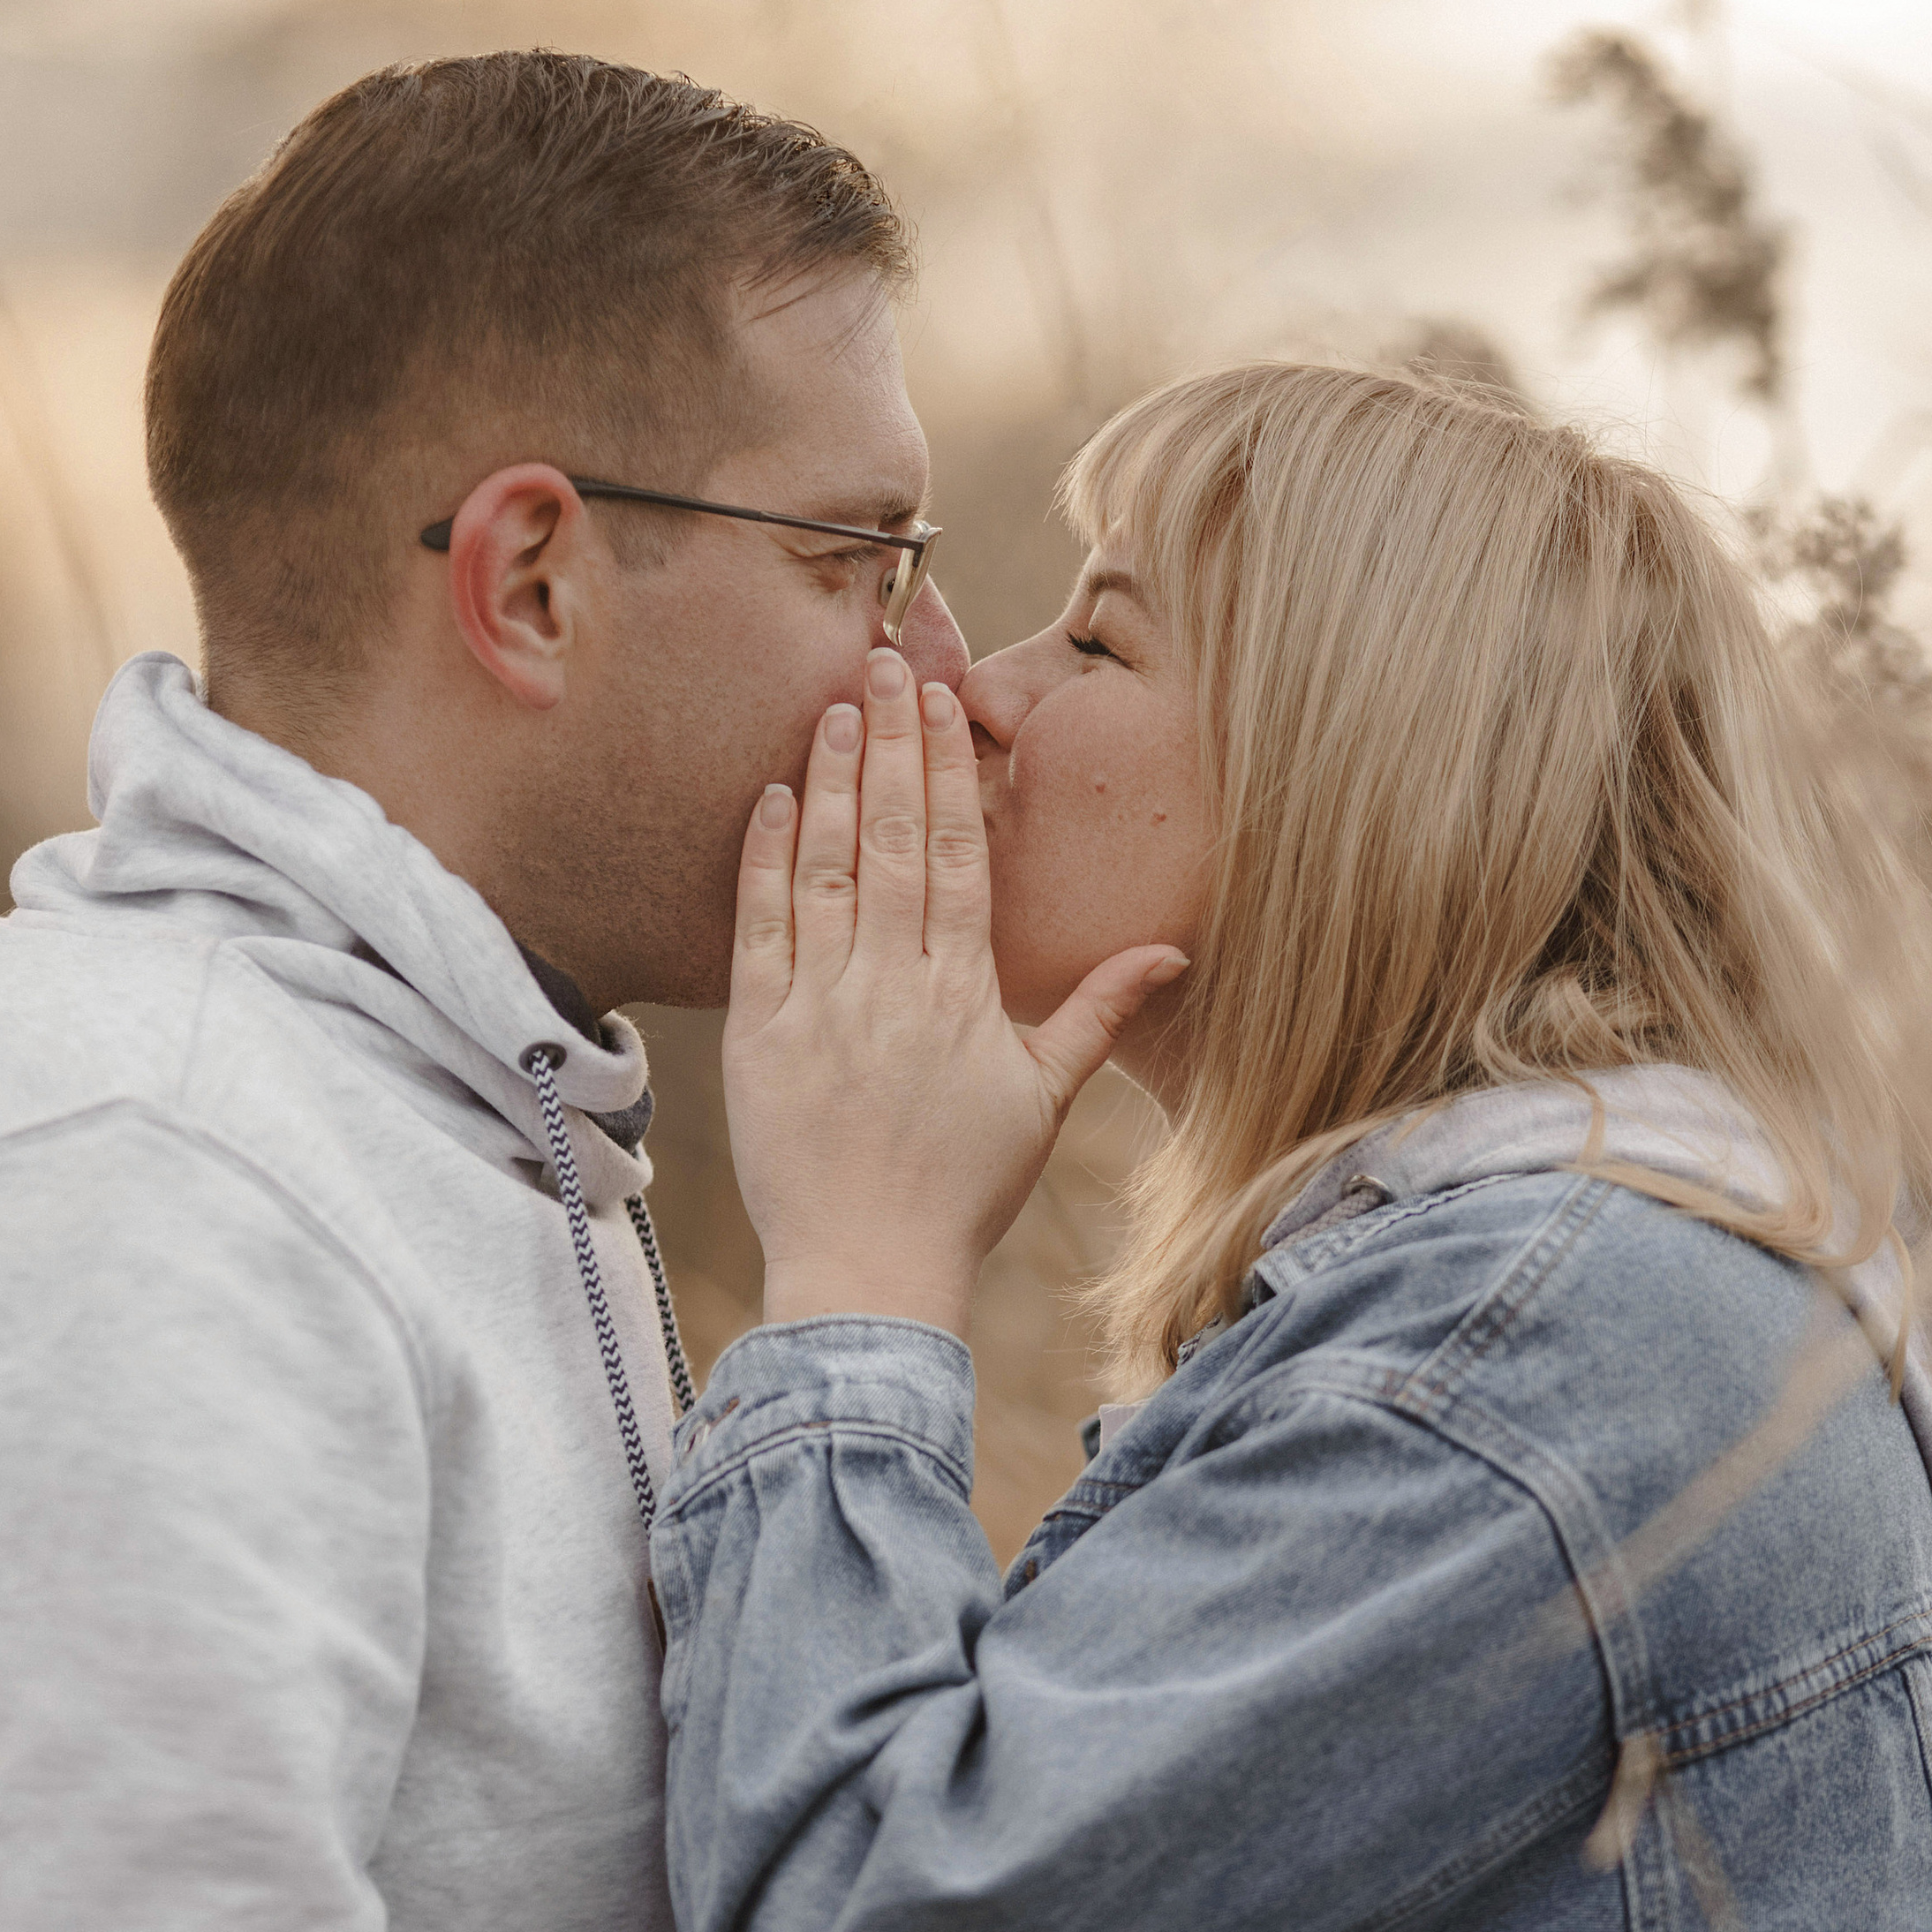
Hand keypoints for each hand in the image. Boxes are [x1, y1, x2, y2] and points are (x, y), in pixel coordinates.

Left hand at [724, 649, 1187, 1335]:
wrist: (868, 1269)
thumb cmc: (962, 1190)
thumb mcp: (1045, 1101)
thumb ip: (1097, 1013)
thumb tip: (1170, 952)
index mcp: (965, 993)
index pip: (957, 855)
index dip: (948, 771)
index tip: (943, 703)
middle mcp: (894, 984)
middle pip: (893, 837)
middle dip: (891, 742)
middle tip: (884, 662)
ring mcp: (823, 1003)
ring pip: (829, 866)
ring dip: (830, 780)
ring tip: (833, 705)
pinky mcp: (761, 1032)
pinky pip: (762, 926)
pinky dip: (767, 858)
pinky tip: (772, 799)